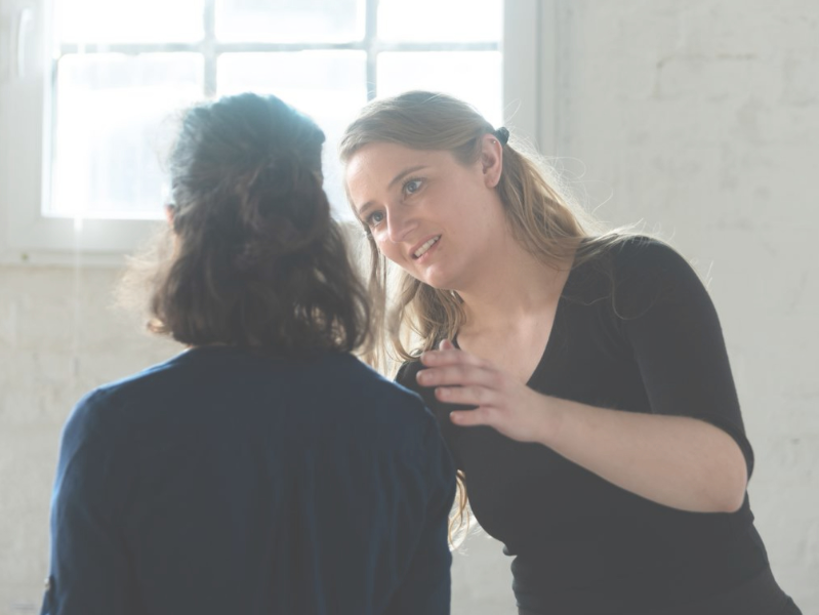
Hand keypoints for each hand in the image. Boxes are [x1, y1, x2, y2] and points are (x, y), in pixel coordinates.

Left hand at [416, 340, 559, 443]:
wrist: (543, 415)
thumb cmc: (510, 394)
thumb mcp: (490, 374)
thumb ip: (466, 361)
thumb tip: (442, 345)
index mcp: (488, 368)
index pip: (463, 358)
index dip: (442, 358)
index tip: (422, 358)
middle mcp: (494, 379)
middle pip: (466, 373)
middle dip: (442, 374)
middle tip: (420, 377)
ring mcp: (500, 397)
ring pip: (475, 393)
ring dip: (456, 393)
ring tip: (437, 394)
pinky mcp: (504, 416)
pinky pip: (485, 415)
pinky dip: (469, 416)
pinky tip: (454, 418)